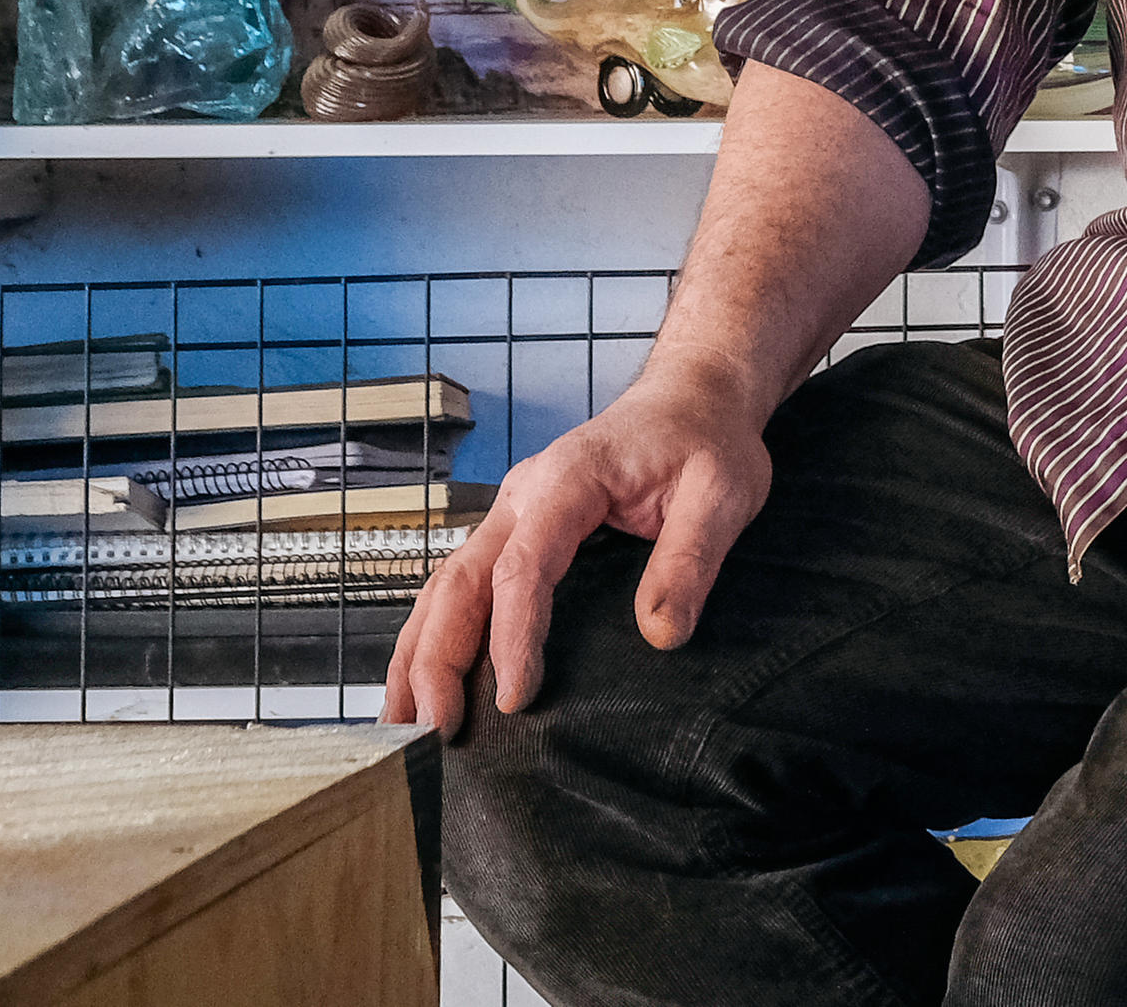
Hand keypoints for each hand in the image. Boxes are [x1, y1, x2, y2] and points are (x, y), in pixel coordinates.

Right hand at [381, 369, 773, 734]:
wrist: (694, 399)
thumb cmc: (706, 441)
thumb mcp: (722, 493)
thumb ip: (691, 559)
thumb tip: (660, 634)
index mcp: (568, 480)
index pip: (523, 567)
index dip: (512, 636)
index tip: (513, 697)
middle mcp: (523, 495)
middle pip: (459, 580)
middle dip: (437, 657)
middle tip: (433, 729)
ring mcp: (512, 513)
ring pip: (445, 586)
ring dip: (419, 653)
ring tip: (404, 723)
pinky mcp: (515, 531)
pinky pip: (461, 585)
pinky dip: (434, 634)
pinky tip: (422, 680)